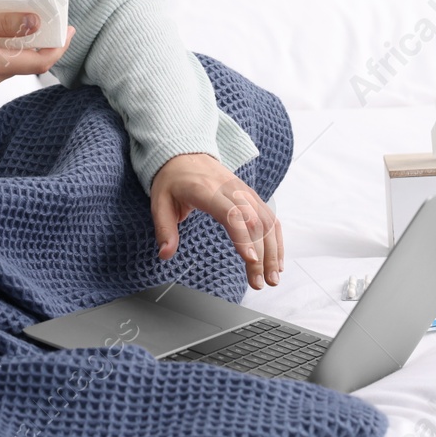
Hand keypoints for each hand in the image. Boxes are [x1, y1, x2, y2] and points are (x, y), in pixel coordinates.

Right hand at [0, 9, 75, 94]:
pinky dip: (1, 48)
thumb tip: (35, 23)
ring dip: (19, 43)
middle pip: (26, 63)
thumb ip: (3, 22)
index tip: (69, 28)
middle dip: (40, 41)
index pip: (39, 63)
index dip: (58, 47)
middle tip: (45, 16)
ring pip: (9, 63)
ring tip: (19, 17)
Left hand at [150, 152, 282, 289]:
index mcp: (207, 190)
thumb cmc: (172, 180)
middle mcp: (231, 190)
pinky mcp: (251, 196)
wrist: (185, 153)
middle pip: (254, 222)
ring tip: (272, 278)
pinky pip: (270, 217)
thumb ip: (164, 229)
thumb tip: (165, 254)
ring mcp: (244, 192)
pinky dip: (276, 240)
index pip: (231, 214)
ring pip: (267, 221)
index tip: (250, 260)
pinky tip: (276, 261)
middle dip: (261, 255)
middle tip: (260, 283)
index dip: (243, 237)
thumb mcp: (159, 202)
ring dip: (273, 251)